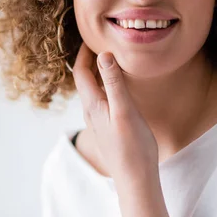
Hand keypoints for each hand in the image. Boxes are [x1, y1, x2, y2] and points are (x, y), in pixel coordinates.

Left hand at [72, 42, 158, 182]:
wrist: (135, 178)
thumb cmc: (132, 146)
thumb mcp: (124, 110)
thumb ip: (113, 82)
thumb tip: (103, 54)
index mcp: (92, 104)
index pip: (81, 72)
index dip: (84, 53)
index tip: (91, 37)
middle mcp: (91, 111)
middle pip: (85, 79)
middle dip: (90, 60)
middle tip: (100, 43)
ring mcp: (99, 120)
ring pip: (94, 90)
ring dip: (98, 73)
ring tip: (110, 60)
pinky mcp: (108, 127)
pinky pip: (102, 100)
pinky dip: (106, 86)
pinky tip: (118, 88)